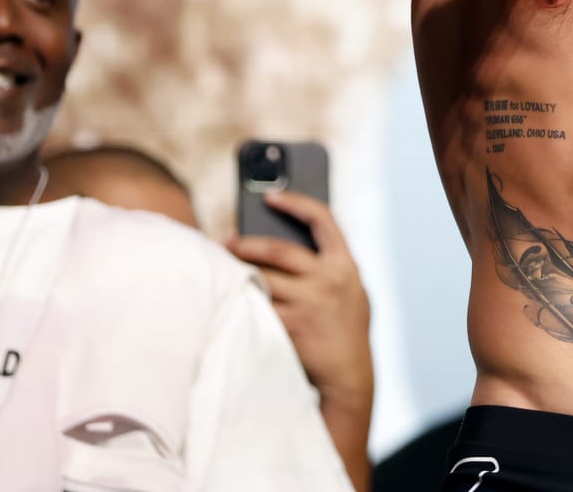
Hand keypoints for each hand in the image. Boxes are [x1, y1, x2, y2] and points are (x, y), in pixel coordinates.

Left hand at [228, 191, 372, 429]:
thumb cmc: (345, 330)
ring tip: (221, 267)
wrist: (349, 375)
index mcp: (345, 264)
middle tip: (227, 241)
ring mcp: (309, 302)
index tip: (271, 196)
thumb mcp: (351, 291)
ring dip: (239, 271)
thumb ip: (329, 268)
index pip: (322, 219)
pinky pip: (259, 305)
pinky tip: (228, 297)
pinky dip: (242, 298)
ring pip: (263, 277)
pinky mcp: (291, 325)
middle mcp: (328, 279)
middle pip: (279, 249)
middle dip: (248, 243)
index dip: (296, 202)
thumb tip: (288, 243)